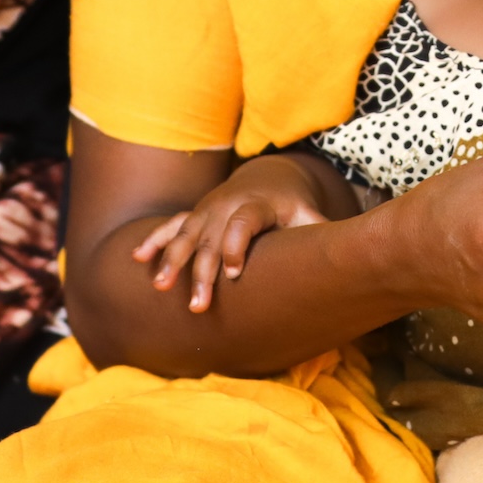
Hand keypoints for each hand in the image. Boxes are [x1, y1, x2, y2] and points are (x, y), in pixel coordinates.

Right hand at [134, 153, 340, 312]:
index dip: (237, 246)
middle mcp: (226, 205)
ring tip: (161, 288)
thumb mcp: (308, 216)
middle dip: (202, 272)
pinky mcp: (194, 215)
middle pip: (210, 238)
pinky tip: (137, 259)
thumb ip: (318, 233)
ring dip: (172, 262)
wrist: (269, 176)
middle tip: (198, 306)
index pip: (244, 223)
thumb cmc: (292, 207)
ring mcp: (206, 210)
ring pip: (185, 235)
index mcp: (256, 204)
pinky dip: (154, 241)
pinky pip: (170, 227)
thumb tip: (345, 258)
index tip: (234, 273)